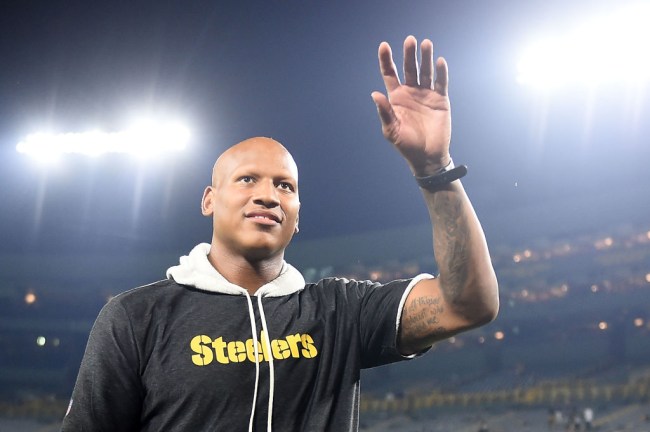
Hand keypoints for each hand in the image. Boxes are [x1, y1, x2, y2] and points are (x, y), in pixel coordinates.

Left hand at [371, 36, 451, 176]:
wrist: (427, 157)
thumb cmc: (406, 145)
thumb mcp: (391, 130)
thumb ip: (384, 112)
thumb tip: (375, 94)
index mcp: (396, 98)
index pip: (389, 74)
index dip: (386, 59)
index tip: (384, 46)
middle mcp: (411, 92)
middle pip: (408, 68)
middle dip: (408, 54)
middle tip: (410, 40)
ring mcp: (426, 94)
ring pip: (425, 71)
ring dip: (425, 57)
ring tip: (426, 43)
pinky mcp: (440, 100)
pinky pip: (440, 82)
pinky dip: (441, 72)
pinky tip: (439, 61)